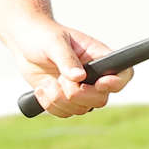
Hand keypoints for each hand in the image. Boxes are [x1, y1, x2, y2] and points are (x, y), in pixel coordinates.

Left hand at [9, 18, 132, 118]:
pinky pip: (64, 113)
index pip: (123, 74)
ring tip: (48, 81)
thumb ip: (66, 59)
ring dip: (60, 98)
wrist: (25, 42)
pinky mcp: (64, 99)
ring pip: (81, 109)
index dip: (116, 83)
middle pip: (101, 99)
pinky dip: (49, 104)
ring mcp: (80, 89)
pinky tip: (41, 88)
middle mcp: (94, 76)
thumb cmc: (43, 35)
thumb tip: (78, 77)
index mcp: (99, 57)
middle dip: (78, 94)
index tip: (99, 83)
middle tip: (61, 80)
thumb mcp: (54, 42)